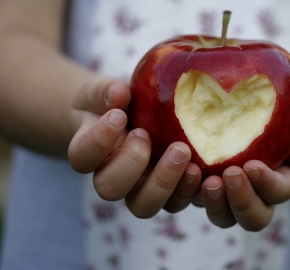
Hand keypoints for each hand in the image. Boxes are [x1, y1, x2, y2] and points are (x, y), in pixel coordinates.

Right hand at [67, 77, 197, 217]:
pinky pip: (175, 202)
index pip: (82, 157)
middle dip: (131, 164)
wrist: (129, 119)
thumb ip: (105, 92)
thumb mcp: (102, 92)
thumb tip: (119, 93)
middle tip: (146, 135)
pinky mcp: (166, 192)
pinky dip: (188, 189)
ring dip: (163, 182)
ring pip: (143, 206)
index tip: (118, 115)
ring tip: (182, 152)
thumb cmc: (114, 105)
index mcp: (90, 153)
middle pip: (110, 189)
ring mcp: (139, 189)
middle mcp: (111, 178)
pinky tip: (200, 168)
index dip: (98, 141)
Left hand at [195, 111, 289, 230]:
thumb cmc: (282, 122)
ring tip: (206, 180)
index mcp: (280, 184)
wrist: (259, 119)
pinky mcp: (204, 187)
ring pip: (222, 216)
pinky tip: (184, 169)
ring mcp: (228, 196)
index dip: (266, 185)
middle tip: (229, 175)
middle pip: (251, 218)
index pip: (278, 193)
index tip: (253, 166)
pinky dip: (187, 190)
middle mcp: (255, 197)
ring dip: (214, 203)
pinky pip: (194, 199)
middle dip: (241, 201)